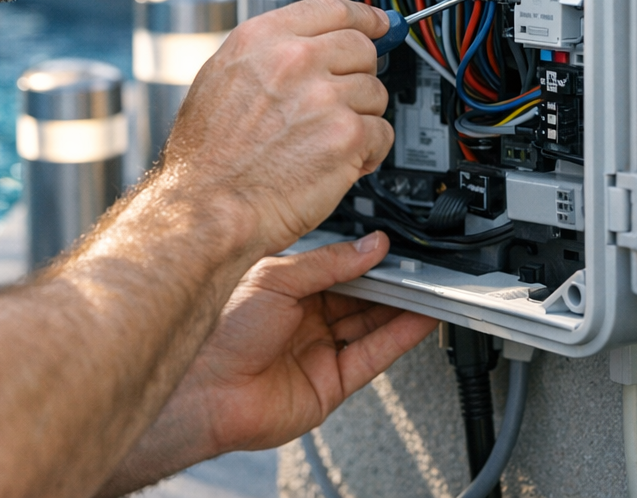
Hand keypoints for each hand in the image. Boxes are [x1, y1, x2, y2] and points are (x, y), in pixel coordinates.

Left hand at [130, 232, 437, 470]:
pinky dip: (399, 337)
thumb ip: (327, 263)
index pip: (337, 268)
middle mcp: (304, 317)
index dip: (365, 258)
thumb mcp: (276, 278)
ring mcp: (319, 349)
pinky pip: (373, 354)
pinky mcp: (332, 382)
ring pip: (370, 324)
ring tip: (428, 289)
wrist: (207, 389)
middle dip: (388, 282)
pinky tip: (419, 319)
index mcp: (286, 286)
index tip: (393, 247)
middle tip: (417, 267)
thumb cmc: (222, 330)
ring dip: (400, 308)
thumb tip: (368, 247)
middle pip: (358, 296)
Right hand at [161, 0, 394, 254]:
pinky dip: (368, 152)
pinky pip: (382, 132)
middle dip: (359, 75)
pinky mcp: (346, 135)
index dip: (363, 17)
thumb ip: (265, 55)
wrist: (206, 206)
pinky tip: (339, 162)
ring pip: (375, 93)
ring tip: (327, 140)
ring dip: (360, 118)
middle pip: (362, 48)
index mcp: (261, 39)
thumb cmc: (205, 157)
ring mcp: (324, 95)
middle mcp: (294, 59)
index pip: (331, 8)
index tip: (377, 23)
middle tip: (344, 100)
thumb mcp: (220, 79)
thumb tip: (307, 45)